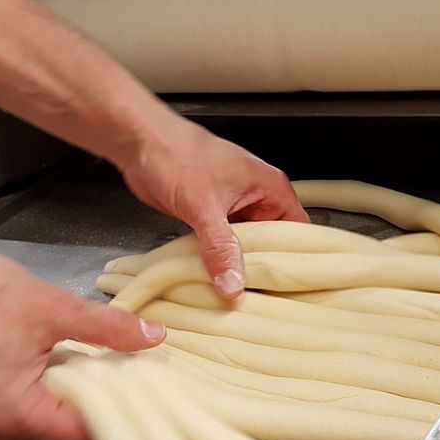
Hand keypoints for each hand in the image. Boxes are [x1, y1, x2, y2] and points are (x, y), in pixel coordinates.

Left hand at [120, 119, 308, 298]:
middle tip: (259, 296)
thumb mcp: (203, 206)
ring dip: (238, 265)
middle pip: (273, 243)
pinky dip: (219, 259)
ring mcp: (234, 208)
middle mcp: (257, 198)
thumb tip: (233, 284)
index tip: (289, 286)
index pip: (299, 232)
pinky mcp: (212, 216)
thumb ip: (221, 247)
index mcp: (270, 188)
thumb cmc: (175, 154)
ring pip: (246, 246)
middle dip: (264, 267)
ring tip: (236, 291)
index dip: (297, 259)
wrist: (140, 143)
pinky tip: (214, 277)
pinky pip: (224, 244)